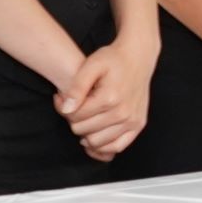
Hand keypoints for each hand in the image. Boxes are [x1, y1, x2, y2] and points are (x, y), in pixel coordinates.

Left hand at [57, 33, 155, 160]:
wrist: (138, 56)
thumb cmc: (113, 59)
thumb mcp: (91, 65)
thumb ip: (76, 87)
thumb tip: (66, 109)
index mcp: (110, 98)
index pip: (74, 117)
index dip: (63, 108)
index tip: (62, 98)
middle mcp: (123, 112)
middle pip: (83, 131)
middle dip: (73, 120)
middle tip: (75, 107)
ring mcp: (133, 120)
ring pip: (96, 142)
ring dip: (86, 133)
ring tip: (85, 118)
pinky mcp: (138, 124)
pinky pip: (117, 146)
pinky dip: (103, 146)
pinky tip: (95, 135)